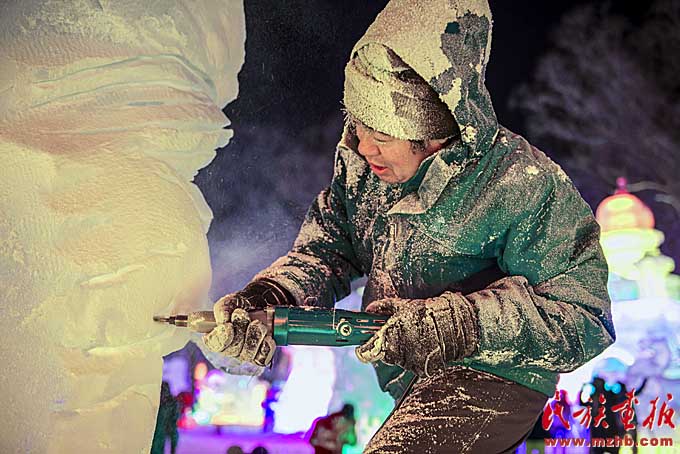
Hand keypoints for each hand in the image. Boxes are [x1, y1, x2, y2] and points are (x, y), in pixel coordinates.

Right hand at [202, 278, 293, 366]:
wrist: (268, 303)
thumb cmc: (247, 302)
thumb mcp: (234, 300)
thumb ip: (224, 307)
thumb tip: (222, 319)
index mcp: (217, 334)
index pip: (213, 343)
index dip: (220, 337)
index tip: (228, 325)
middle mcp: (230, 348)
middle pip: (231, 350)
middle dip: (240, 331)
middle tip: (245, 315)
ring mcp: (245, 353)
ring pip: (247, 355)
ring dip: (253, 337)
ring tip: (258, 323)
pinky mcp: (261, 355)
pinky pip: (262, 358)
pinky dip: (266, 348)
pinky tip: (268, 338)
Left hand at [355, 293, 478, 376]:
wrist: (455, 323)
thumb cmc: (428, 312)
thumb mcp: (404, 305)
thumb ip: (384, 308)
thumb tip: (370, 309)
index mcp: (389, 337)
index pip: (367, 352)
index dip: (363, 349)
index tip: (362, 347)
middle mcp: (398, 353)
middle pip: (383, 355)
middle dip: (387, 346)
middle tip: (399, 334)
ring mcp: (411, 363)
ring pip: (398, 360)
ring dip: (402, 352)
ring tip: (416, 337)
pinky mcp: (423, 370)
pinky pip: (413, 365)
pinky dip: (415, 357)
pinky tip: (424, 345)